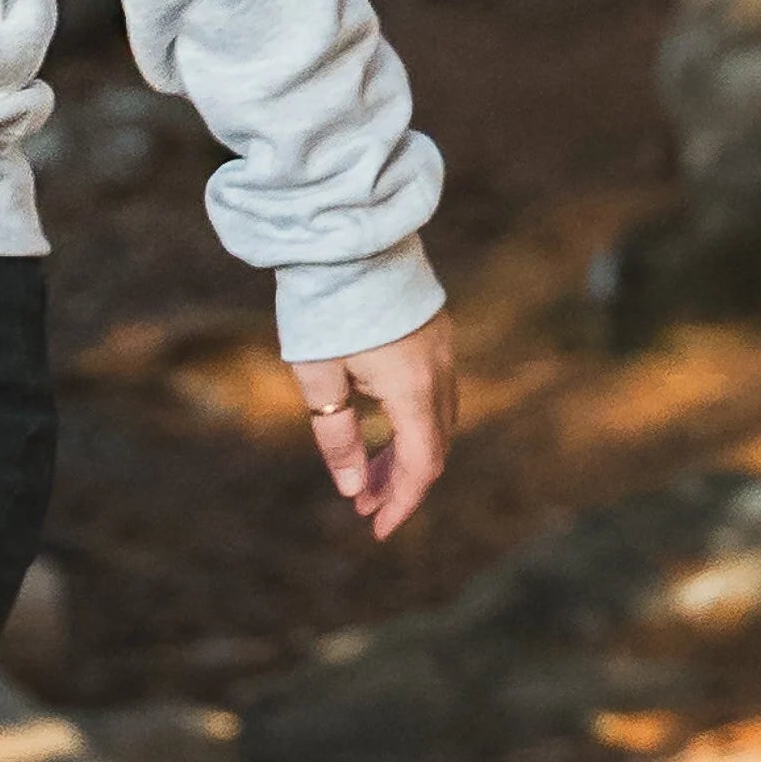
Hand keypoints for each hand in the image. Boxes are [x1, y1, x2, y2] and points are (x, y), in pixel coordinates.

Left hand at [291, 313, 457, 542]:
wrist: (345, 233)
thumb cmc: (324, 304)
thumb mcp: (317, 377)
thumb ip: (336, 436)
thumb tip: (352, 489)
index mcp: (414, 389)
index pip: (422, 465)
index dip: (402, 503)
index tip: (376, 528)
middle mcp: (440, 371)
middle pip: (433, 446)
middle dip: (401, 481)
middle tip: (363, 505)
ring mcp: (443, 349)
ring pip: (435, 419)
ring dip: (405, 451)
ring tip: (366, 474)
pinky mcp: (435, 332)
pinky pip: (433, 391)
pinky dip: (410, 420)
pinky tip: (377, 425)